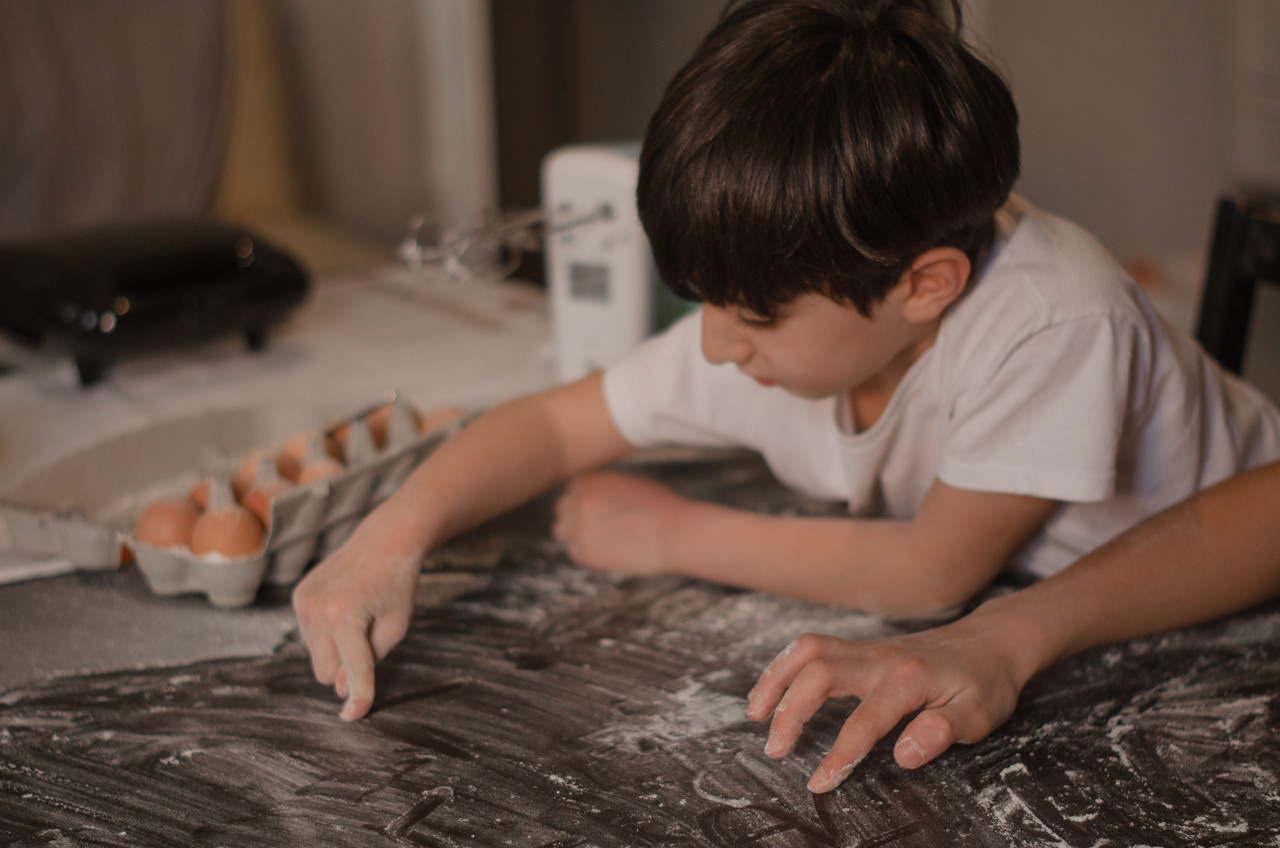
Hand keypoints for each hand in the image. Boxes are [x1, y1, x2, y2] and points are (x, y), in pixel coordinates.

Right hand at [291, 507, 424, 720]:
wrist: (384, 540)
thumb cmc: (397, 584)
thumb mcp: (396, 626)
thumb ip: (371, 661)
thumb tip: (340, 688)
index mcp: (346, 617)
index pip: (353, 671)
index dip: (358, 697)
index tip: (353, 717)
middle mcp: (317, 610)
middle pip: (326, 673)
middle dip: (346, 669)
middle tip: (370, 640)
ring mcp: (303, 603)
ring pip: (316, 657)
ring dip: (336, 650)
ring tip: (359, 617)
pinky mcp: (298, 597)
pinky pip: (309, 636)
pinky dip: (326, 633)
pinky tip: (345, 608)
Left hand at [552, 472, 686, 574]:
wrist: (675, 534)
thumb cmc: (663, 508)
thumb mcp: (633, 482)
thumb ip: (608, 486)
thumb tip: (598, 493)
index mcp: (593, 482)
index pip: (573, 489)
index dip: (583, 499)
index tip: (597, 509)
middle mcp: (581, 501)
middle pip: (562, 508)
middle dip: (575, 516)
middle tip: (596, 526)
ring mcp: (580, 528)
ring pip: (561, 531)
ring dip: (575, 535)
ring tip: (600, 540)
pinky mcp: (585, 553)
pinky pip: (574, 552)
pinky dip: (586, 554)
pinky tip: (608, 552)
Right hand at [746, 619, 1028, 792]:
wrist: (990, 643)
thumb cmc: (985, 683)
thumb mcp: (978, 715)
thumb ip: (942, 733)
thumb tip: (903, 756)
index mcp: (908, 679)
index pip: (864, 721)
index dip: (839, 754)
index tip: (819, 783)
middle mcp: (880, 658)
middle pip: (819, 674)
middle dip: (791, 712)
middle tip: (776, 750)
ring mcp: (867, 648)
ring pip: (808, 651)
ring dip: (776, 679)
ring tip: (755, 714)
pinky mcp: (860, 647)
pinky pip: (813, 648)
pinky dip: (785, 665)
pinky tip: (773, 689)